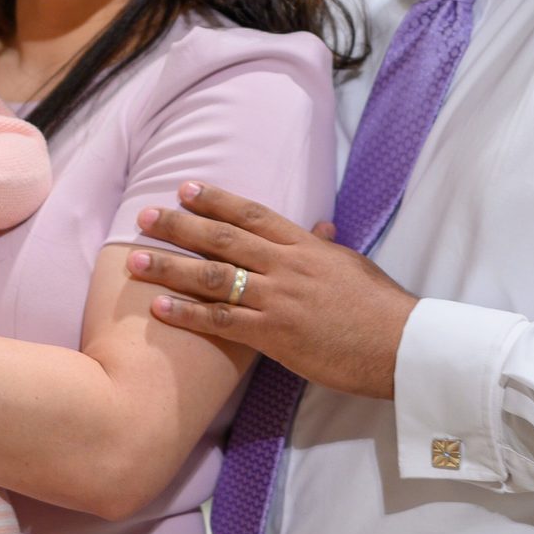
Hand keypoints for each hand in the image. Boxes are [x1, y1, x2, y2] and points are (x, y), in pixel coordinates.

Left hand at [126, 182, 418, 399]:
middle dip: (179, 226)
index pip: (252, 214)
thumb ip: (325, 248)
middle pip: (221, 239)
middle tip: (144, 215)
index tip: (184, 188)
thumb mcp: (351, 266)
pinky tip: (158, 307)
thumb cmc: (381, 307)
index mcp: (305, 245)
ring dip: (169, 266)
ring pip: (212, 277)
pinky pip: (221, 321)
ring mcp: (277, 299)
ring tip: (133, 258)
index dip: (216, 200)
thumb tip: (318, 229)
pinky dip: (186, 313)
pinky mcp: (274, 335)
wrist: (400, 345)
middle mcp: (285, 265)